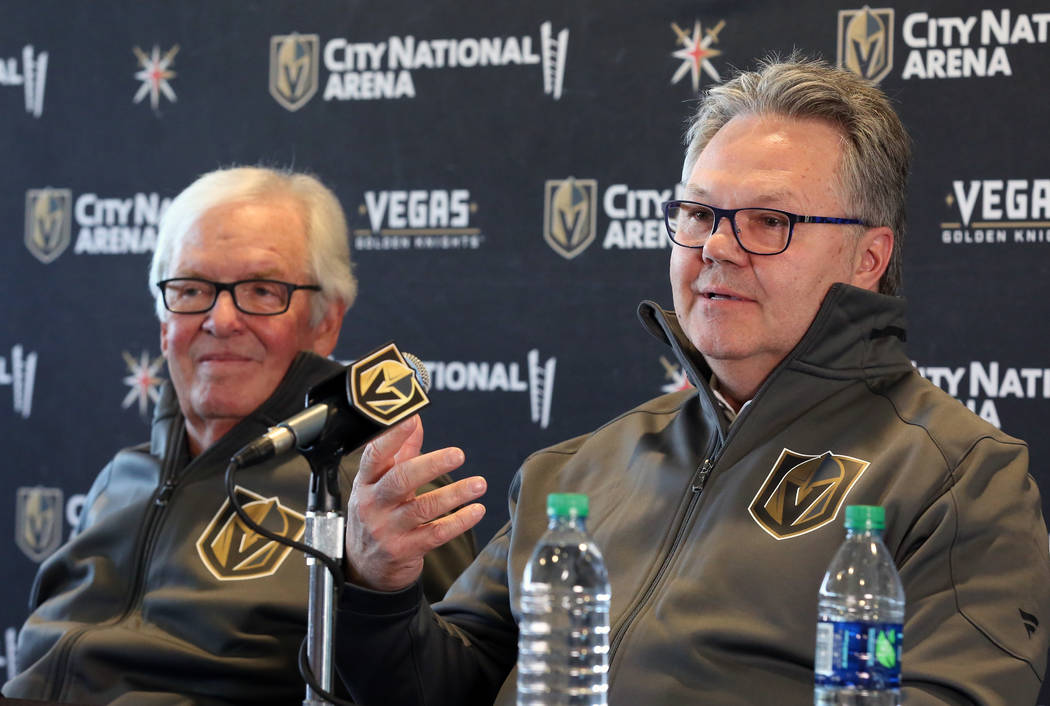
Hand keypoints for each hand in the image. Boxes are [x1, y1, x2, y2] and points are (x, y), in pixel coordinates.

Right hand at [345, 415, 485, 591]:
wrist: (365, 568)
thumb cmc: (376, 515)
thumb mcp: (380, 483)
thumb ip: (400, 451)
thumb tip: (414, 418)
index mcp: (366, 482)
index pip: (375, 455)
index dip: (392, 436)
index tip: (411, 418)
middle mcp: (373, 505)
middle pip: (400, 480)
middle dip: (430, 465)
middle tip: (458, 454)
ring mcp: (387, 529)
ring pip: (422, 508)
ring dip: (454, 494)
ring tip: (479, 484)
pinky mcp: (404, 550)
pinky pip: (435, 534)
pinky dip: (459, 521)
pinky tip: (476, 510)